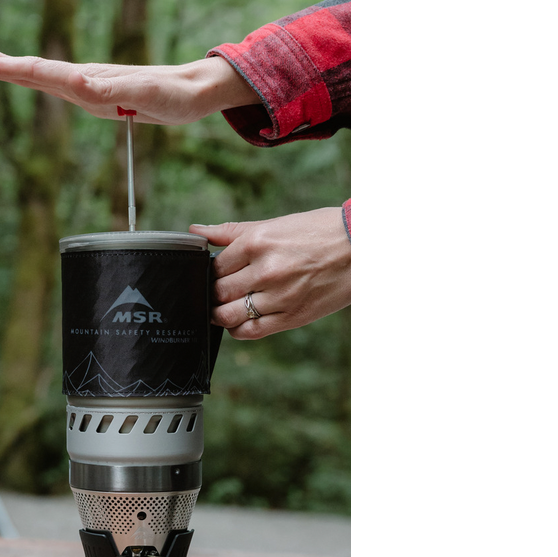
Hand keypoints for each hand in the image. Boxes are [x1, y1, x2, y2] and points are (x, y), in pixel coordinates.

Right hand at [0, 43, 257, 125]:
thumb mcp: (148, 95)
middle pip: (28, 69)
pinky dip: (30, 77)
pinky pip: (53, 83)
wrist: (195, 88)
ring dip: (6, 66)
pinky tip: (27, 77)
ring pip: (37, 74)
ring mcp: (86, 83)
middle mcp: (81, 78)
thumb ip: (116, 89)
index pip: (34, 72)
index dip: (0, 67)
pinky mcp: (94, 91)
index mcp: (86, 80)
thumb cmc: (176, 95)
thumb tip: (79, 81)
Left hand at [194, 207, 350, 338]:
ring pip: (228, 315)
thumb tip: (195, 232)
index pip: (214, 265)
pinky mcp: (292, 317)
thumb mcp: (275, 224)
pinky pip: (251, 332)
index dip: (211, 271)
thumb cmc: (318, 232)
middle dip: (214, 293)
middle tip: (221, 290)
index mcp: (258, 242)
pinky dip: (238, 329)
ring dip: (221, 313)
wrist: (362, 247)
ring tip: (226, 306)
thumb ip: (232, 231)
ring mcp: (279, 296)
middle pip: (218, 291)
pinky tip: (241, 320)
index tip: (216, 273)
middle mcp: (265, 270)